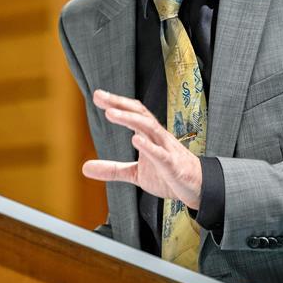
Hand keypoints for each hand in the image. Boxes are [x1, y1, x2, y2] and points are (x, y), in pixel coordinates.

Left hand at [82, 89, 202, 209]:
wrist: (197, 187)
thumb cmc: (167, 174)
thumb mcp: (135, 173)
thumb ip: (112, 169)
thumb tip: (85, 168)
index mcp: (149, 136)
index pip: (133, 113)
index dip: (116, 103)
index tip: (97, 96)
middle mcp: (158, 137)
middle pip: (139, 113)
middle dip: (120, 104)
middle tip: (99, 96)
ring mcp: (166, 149)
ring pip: (149, 128)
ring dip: (130, 119)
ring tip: (111, 113)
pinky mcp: (172, 165)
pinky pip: (161, 154)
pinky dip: (148, 146)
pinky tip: (135, 139)